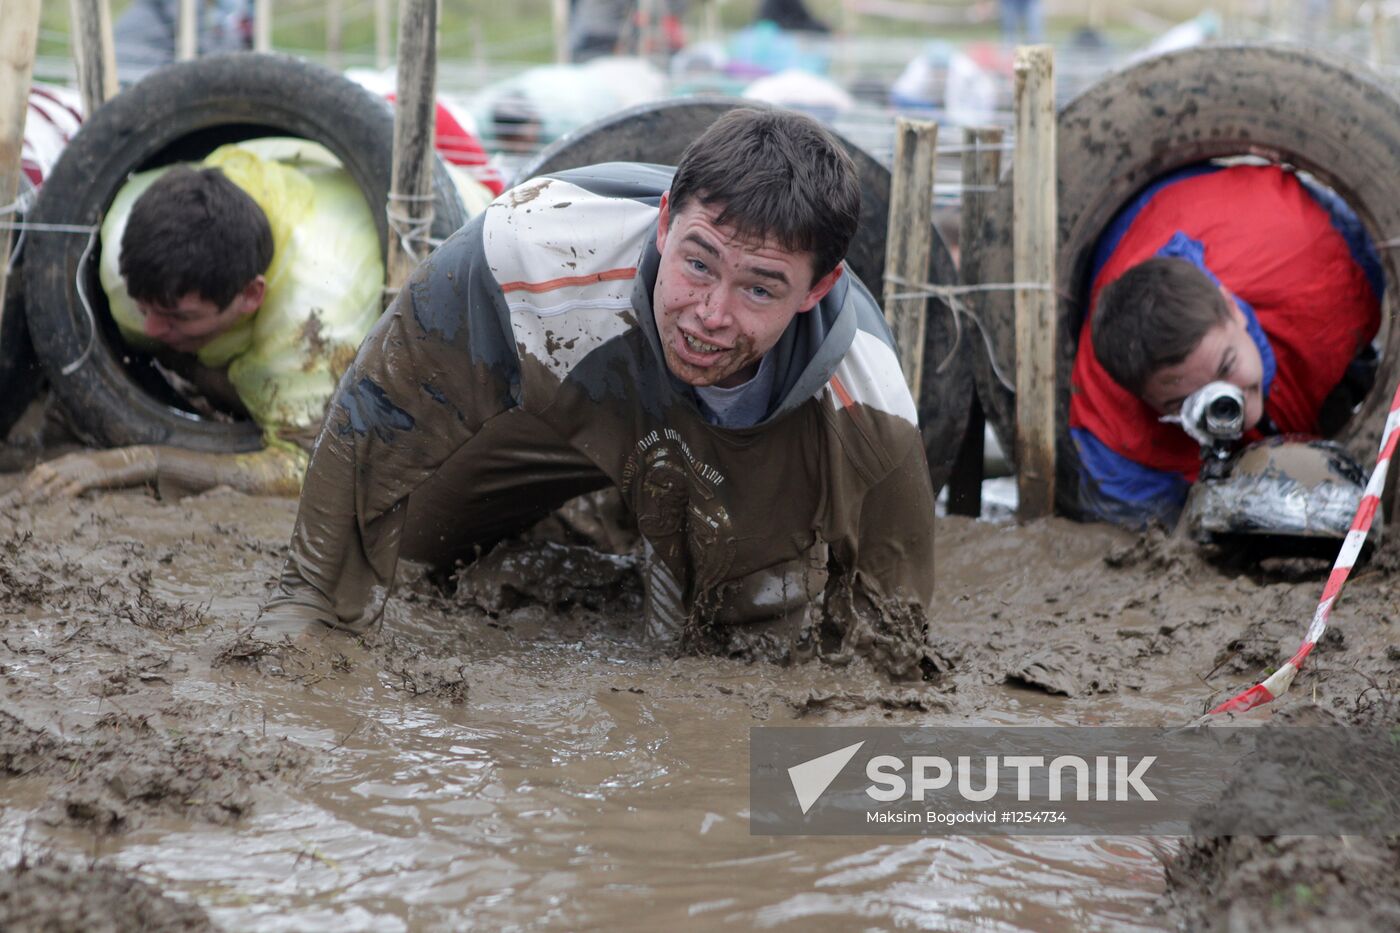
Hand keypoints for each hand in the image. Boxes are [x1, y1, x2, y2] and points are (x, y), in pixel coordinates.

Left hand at [1, 447, 158, 506]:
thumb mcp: (97, 470)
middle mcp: (75, 461)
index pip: (43, 469)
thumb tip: (71, 490)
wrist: (143, 459)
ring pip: (55, 481)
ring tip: (28, 507)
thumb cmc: (122, 468)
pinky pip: (74, 486)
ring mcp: (85, 468)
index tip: (19, 495)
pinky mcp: (96, 476)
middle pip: (43, 474)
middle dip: (28, 489)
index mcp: (73, 459)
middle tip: (16, 504)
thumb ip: (82, 476)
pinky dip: (63, 495)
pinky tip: (54, 504)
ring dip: (40, 494)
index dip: (29, 482)